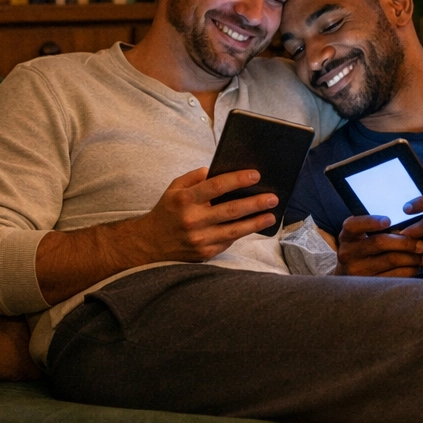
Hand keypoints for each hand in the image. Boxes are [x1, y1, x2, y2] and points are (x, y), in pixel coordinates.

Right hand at [124, 167, 279, 261]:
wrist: (149, 244)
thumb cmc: (167, 212)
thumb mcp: (173, 189)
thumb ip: (193, 177)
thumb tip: (216, 170)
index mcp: (184, 199)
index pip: (215, 187)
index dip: (237, 180)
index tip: (255, 176)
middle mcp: (192, 220)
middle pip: (230, 210)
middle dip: (254, 203)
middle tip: (272, 198)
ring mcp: (199, 239)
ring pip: (234, 231)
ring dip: (255, 222)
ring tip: (271, 215)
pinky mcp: (205, 253)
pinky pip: (228, 241)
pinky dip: (243, 233)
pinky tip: (255, 226)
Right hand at [335, 216, 422, 276]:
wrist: (350, 274)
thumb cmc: (364, 249)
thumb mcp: (363, 236)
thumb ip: (381, 231)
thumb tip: (411, 233)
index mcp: (347, 235)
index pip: (355, 225)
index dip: (371, 222)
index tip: (388, 221)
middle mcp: (348, 253)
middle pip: (379, 243)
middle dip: (405, 242)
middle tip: (421, 245)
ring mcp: (356, 270)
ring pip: (390, 260)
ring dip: (411, 257)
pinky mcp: (367, 284)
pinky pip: (394, 275)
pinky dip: (409, 270)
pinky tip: (416, 266)